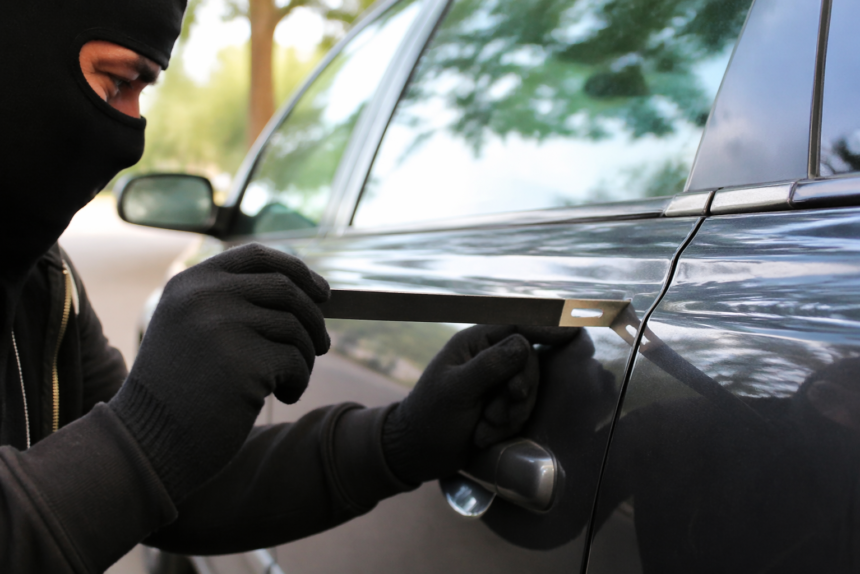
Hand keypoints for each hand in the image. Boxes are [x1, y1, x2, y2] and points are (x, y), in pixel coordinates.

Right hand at [109, 243, 329, 501]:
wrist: (147, 444)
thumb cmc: (179, 392)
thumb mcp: (190, 331)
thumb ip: (232, 305)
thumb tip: (310, 294)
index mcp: (189, 284)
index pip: (258, 256)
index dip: (297, 270)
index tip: (321, 291)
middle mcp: (204, 297)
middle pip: (286, 289)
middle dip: (313, 318)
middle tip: (322, 345)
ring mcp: (222, 327)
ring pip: (295, 327)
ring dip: (304, 357)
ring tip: (289, 381)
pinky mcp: (243, 363)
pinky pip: (296, 362)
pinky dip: (299, 381)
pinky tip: (283, 396)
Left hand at [381, 325, 579, 484]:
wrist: (418, 453)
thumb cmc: (430, 418)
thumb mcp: (457, 390)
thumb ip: (489, 366)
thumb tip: (524, 344)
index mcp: (474, 343)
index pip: (517, 325)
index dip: (547, 327)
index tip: (574, 332)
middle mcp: (489, 357)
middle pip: (529, 362)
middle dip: (518, 393)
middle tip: (495, 414)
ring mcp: (497, 382)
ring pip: (530, 390)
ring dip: (509, 415)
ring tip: (482, 429)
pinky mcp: (503, 405)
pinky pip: (523, 411)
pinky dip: (506, 427)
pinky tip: (482, 436)